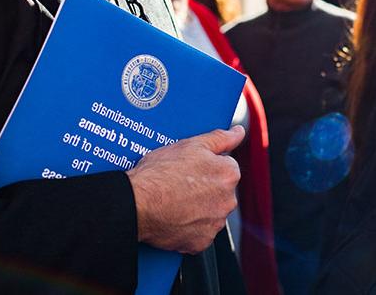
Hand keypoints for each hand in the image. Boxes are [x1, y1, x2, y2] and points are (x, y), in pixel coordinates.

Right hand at [127, 125, 244, 252]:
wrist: (137, 203)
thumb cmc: (160, 173)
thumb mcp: (191, 144)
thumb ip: (221, 138)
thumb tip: (238, 132)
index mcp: (229, 174)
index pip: (226, 167)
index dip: (206, 166)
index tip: (191, 169)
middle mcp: (228, 201)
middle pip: (220, 191)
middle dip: (205, 188)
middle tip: (180, 184)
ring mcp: (215, 223)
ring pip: (210, 212)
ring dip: (198, 208)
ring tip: (175, 200)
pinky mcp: (201, 242)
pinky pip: (199, 233)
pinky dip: (189, 227)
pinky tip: (174, 216)